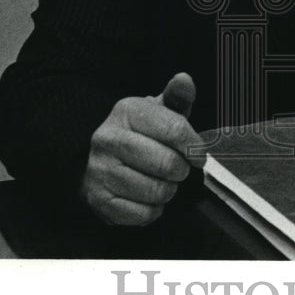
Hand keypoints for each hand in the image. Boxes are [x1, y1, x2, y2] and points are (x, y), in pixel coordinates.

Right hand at [80, 72, 205, 225]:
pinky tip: (147, 196)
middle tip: (178, 168)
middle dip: (181, 170)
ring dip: (168, 190)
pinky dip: (154, 209)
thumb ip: (177, 96)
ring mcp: (101, 171)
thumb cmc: (138, 134)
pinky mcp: (99, 200)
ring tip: (161, 180)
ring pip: (157, 191)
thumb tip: (185, 80)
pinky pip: (144, 214)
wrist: (96, 159)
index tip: (198, 154)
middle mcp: (109, 139)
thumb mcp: (158, 110)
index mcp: (126, 111)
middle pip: (167, 163)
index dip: (194, 146)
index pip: (175, 129)